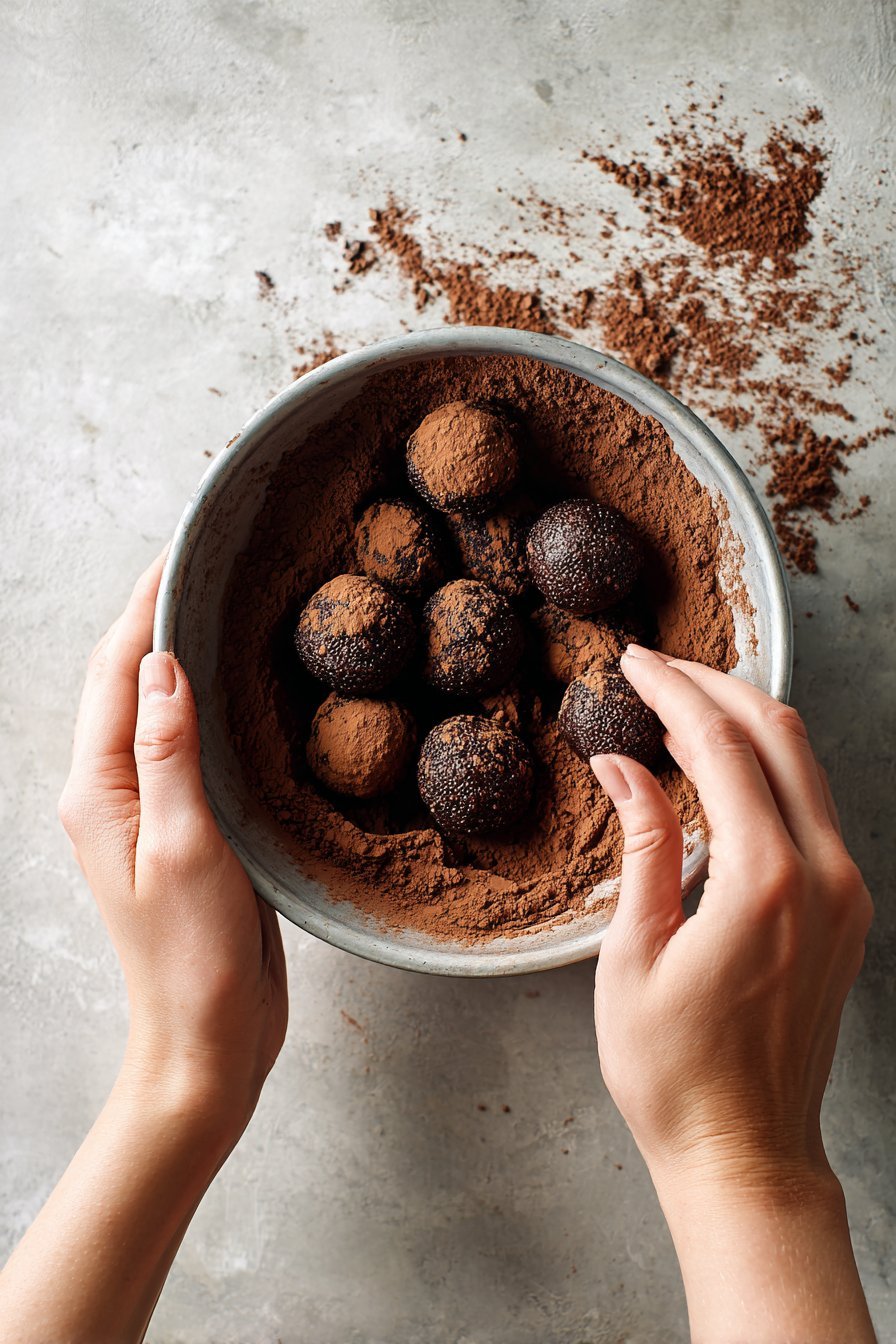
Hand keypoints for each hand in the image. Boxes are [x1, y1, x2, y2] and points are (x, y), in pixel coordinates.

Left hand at [58, 551, 287, 1127]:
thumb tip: (160, 663)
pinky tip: (230, 686)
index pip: (115, 673)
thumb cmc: (194, 957)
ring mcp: (140, 809)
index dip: (145, 606)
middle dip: (154, 614)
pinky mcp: (176, 826)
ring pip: (149, 707)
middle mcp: (109, 791)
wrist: (206, 1037)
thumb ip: (169, 753)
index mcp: (98, 790)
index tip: (182, 550)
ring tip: (216, 603)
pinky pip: (177, 742)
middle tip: (204, 559)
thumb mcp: (186, 848)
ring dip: (174, 651)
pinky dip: (197, 699)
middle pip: (122, 680)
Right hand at [592, 646, 874, 1342]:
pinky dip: (767, 770)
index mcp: (766, 881)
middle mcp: (825, 875)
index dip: (672, 692)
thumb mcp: (633, 953)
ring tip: (680, 706)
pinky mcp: (847, 913)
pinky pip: (813, 808)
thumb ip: (642, 844)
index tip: (632, 663)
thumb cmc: (674, 1072)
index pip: (721, 747)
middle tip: (656, 669)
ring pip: (805, 765)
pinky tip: (720, 770)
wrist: (746, 1154)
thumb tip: (623, 765)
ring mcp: (847, 894)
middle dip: (716, 687)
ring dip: (745, 723)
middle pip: (780, 735)